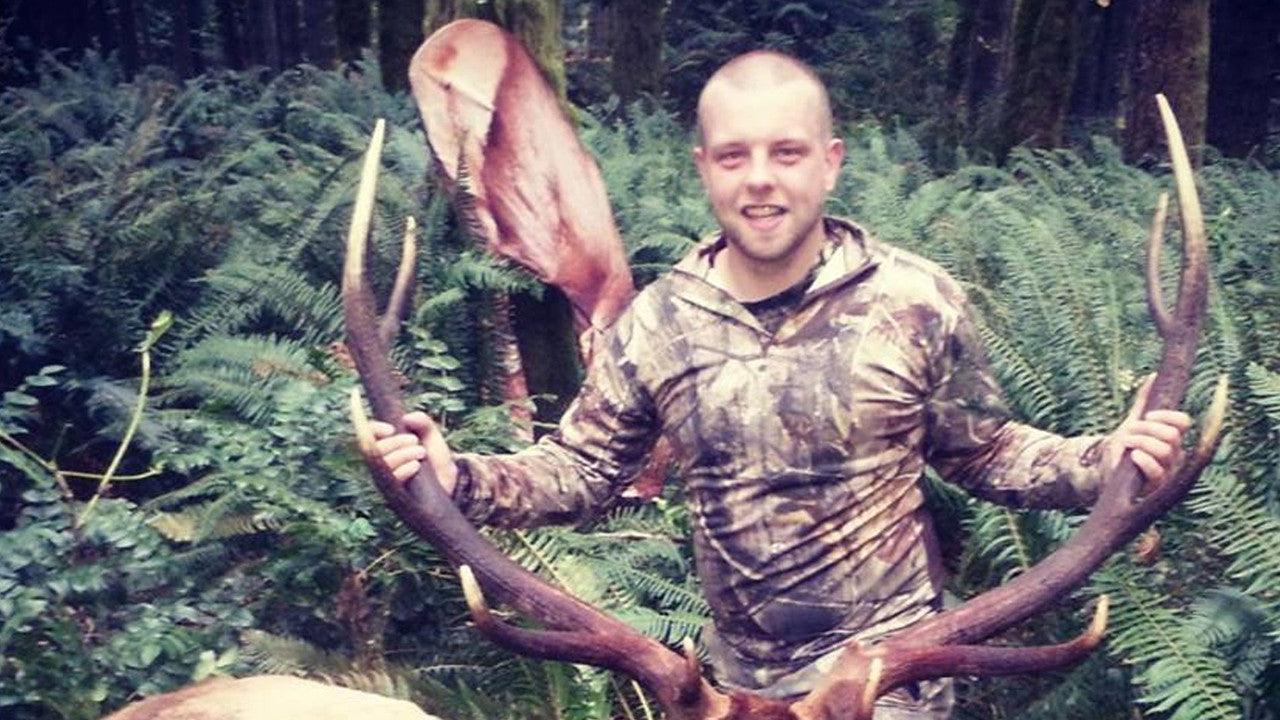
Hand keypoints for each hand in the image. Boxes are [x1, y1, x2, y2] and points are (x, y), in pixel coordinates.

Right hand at [370, 411, 458, 494]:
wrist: (449, 482)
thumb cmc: (436, 458)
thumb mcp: (432, 436)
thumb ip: (423, 423)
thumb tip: (407, 417)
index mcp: (387, 444)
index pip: (369, 433)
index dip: (375, 429)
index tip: (391, 429)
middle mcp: (382, 461)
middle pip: (376, 448)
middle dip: (396, 442)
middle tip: (415, 440)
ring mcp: (387, 477)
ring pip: (385, 462)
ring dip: (403, 454)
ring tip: (421, 452)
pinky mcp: (396, 491)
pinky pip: (394, 478)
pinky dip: (405, 469)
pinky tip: (417, 465)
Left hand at [1105, 375, 1192, 492]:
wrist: (1106, 470)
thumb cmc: (1124, 446)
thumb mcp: (1133, 421)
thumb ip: (1144, 402)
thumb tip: (1154, 376)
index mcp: (1172, 437)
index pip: (1183, 422)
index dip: (1167, 416)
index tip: (1148, 415)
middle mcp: (1175, 454)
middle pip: (1172, 435)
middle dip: (1147, 428)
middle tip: (1130, 429)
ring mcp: (1168, 471)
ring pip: (1164, 451)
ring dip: (1141, 441)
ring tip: (1126, 442)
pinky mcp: (1157, 485)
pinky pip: (1157, 471)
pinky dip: (1143, 459)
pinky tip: (1132, 455)